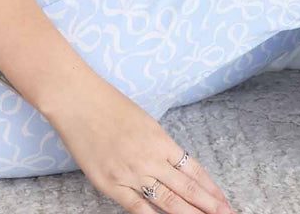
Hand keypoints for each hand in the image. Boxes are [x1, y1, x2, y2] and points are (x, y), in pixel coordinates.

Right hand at [51, 73, 238, 213]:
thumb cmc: (105, 102)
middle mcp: (149, 159)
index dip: (211, 189)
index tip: (225, 202)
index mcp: (159, 139)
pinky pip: (137, 209)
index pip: (193, 170)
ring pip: (168, 203)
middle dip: (210, 208)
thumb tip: (174, 167)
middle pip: (187, 191)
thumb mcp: (142, 119)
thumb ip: (158, 145)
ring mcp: (130, 173)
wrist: (74, 98)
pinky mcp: (110, 184)